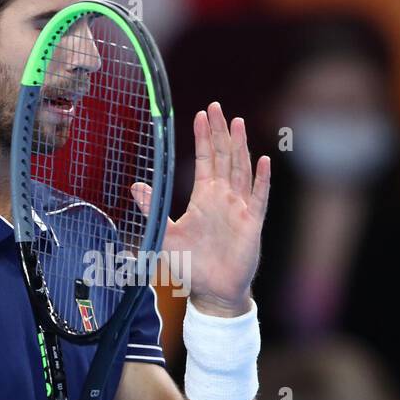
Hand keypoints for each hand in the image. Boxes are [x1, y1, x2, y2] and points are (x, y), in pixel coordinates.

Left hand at [133, 101, 270, 316]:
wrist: (213, 292)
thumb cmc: (191, 266)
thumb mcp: (166, 235)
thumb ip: (153, 209)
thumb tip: (135, 186)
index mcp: (204, 197)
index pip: (206, 160)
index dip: (203, 137)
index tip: (201, 114)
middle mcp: (223, 197)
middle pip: (225, 157)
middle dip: (221, 132)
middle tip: (217, 107)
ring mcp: (240, 208)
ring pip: (242, 170)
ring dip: (240, 147)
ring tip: (238, 123)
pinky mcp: (252, 223)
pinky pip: (259, 197)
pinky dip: (261, 180)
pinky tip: (263, 161)